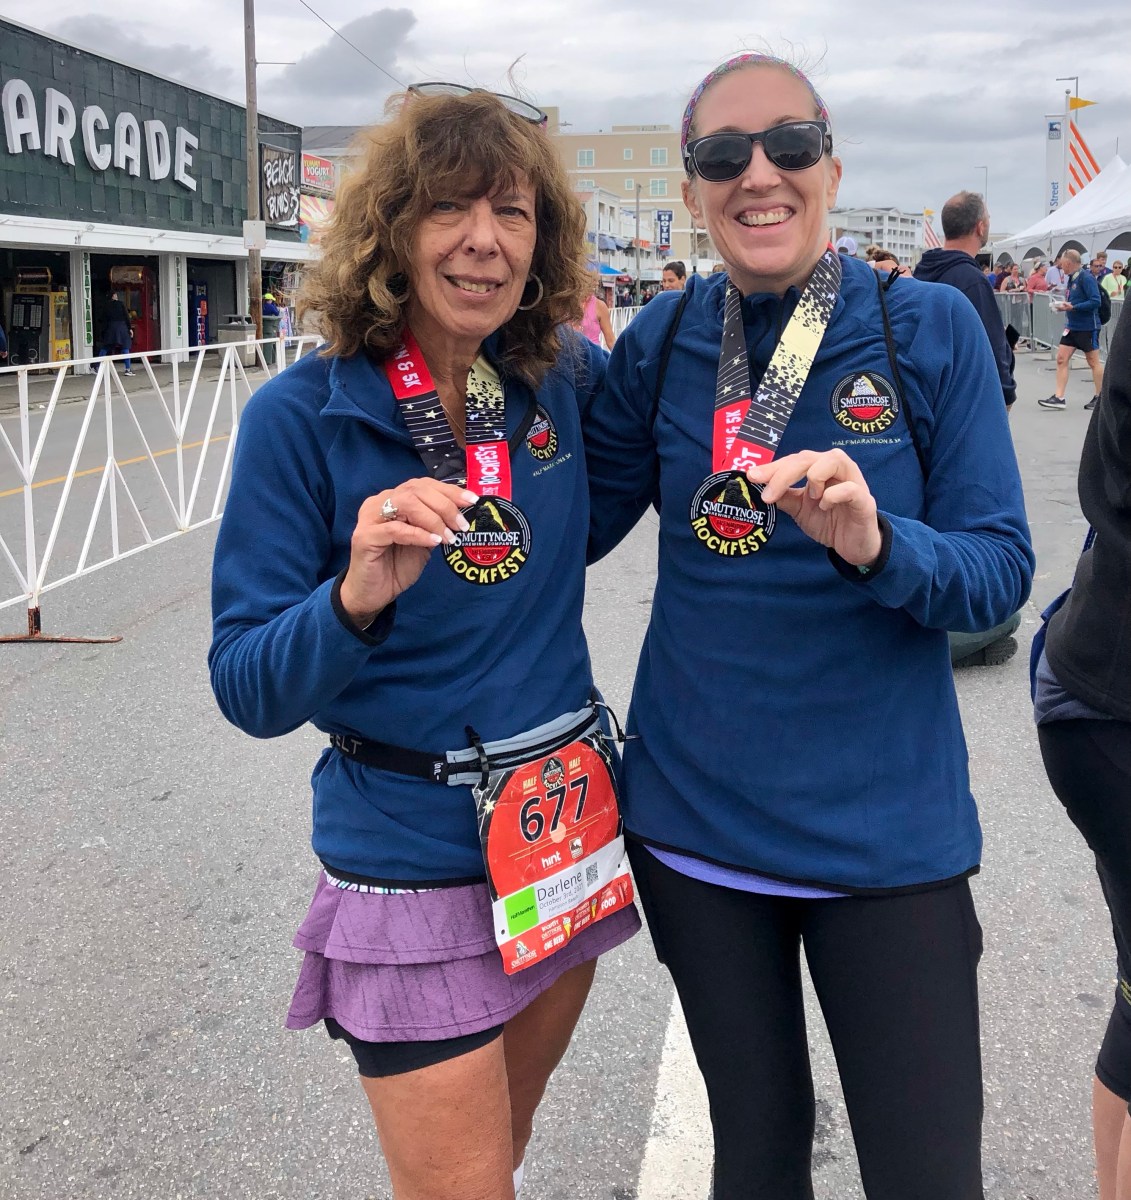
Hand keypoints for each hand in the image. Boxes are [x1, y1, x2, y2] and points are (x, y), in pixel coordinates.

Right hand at [339, 478, 476, 627]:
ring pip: (406, 504)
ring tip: (447, 536)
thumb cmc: (396, 566)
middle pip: (415, 490)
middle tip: (461, 525)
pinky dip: (418, 534)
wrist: (373, 594)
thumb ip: (435, 525)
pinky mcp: (364, 537)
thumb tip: (462, 515)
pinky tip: (433, 542)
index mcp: (393, 499)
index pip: (422, 485)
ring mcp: (369, 518)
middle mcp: (379, 502)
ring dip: (432, 519)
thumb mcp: (424, 541)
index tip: (472, 501)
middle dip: (444, 505)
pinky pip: (395, 530)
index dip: (449, 491)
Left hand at [747, 449, 881, 566]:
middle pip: (807, 458)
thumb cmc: (829, 521)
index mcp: (819, 467)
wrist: (853, 545)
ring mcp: (852, 480)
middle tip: (768, 495)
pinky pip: (849, 488)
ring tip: (811, 498)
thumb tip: (758, 487)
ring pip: (832, 460)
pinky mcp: (864, 499)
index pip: (793, 460)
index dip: (772, 467)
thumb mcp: (799, 509)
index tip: (751, 477)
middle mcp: (836, 468)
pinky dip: (832, 495)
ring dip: (814, 477)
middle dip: (783, 474)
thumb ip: (783, 497)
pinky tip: (825, 506)